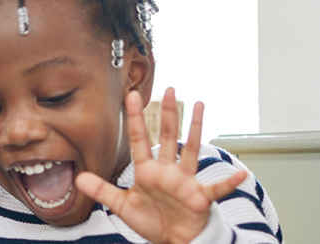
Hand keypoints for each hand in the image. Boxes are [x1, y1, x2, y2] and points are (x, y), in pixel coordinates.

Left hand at [75, 88, 247, 243]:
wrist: (173, 241)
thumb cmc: (153, 222)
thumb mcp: (123, 206)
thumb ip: (102, 191)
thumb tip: (78, 179)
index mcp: (148, 171)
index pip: (140, 139)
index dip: (135, 118)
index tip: (131, 96)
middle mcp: (168, 171)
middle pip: (167, 136)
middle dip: (167, 113)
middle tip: (170, 90)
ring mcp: (185, 182)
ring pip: (192, 150)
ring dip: (197, 128)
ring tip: (200, 106)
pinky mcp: (200, 197)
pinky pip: (217, 189)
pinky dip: (229, 183)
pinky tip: (240, 174)